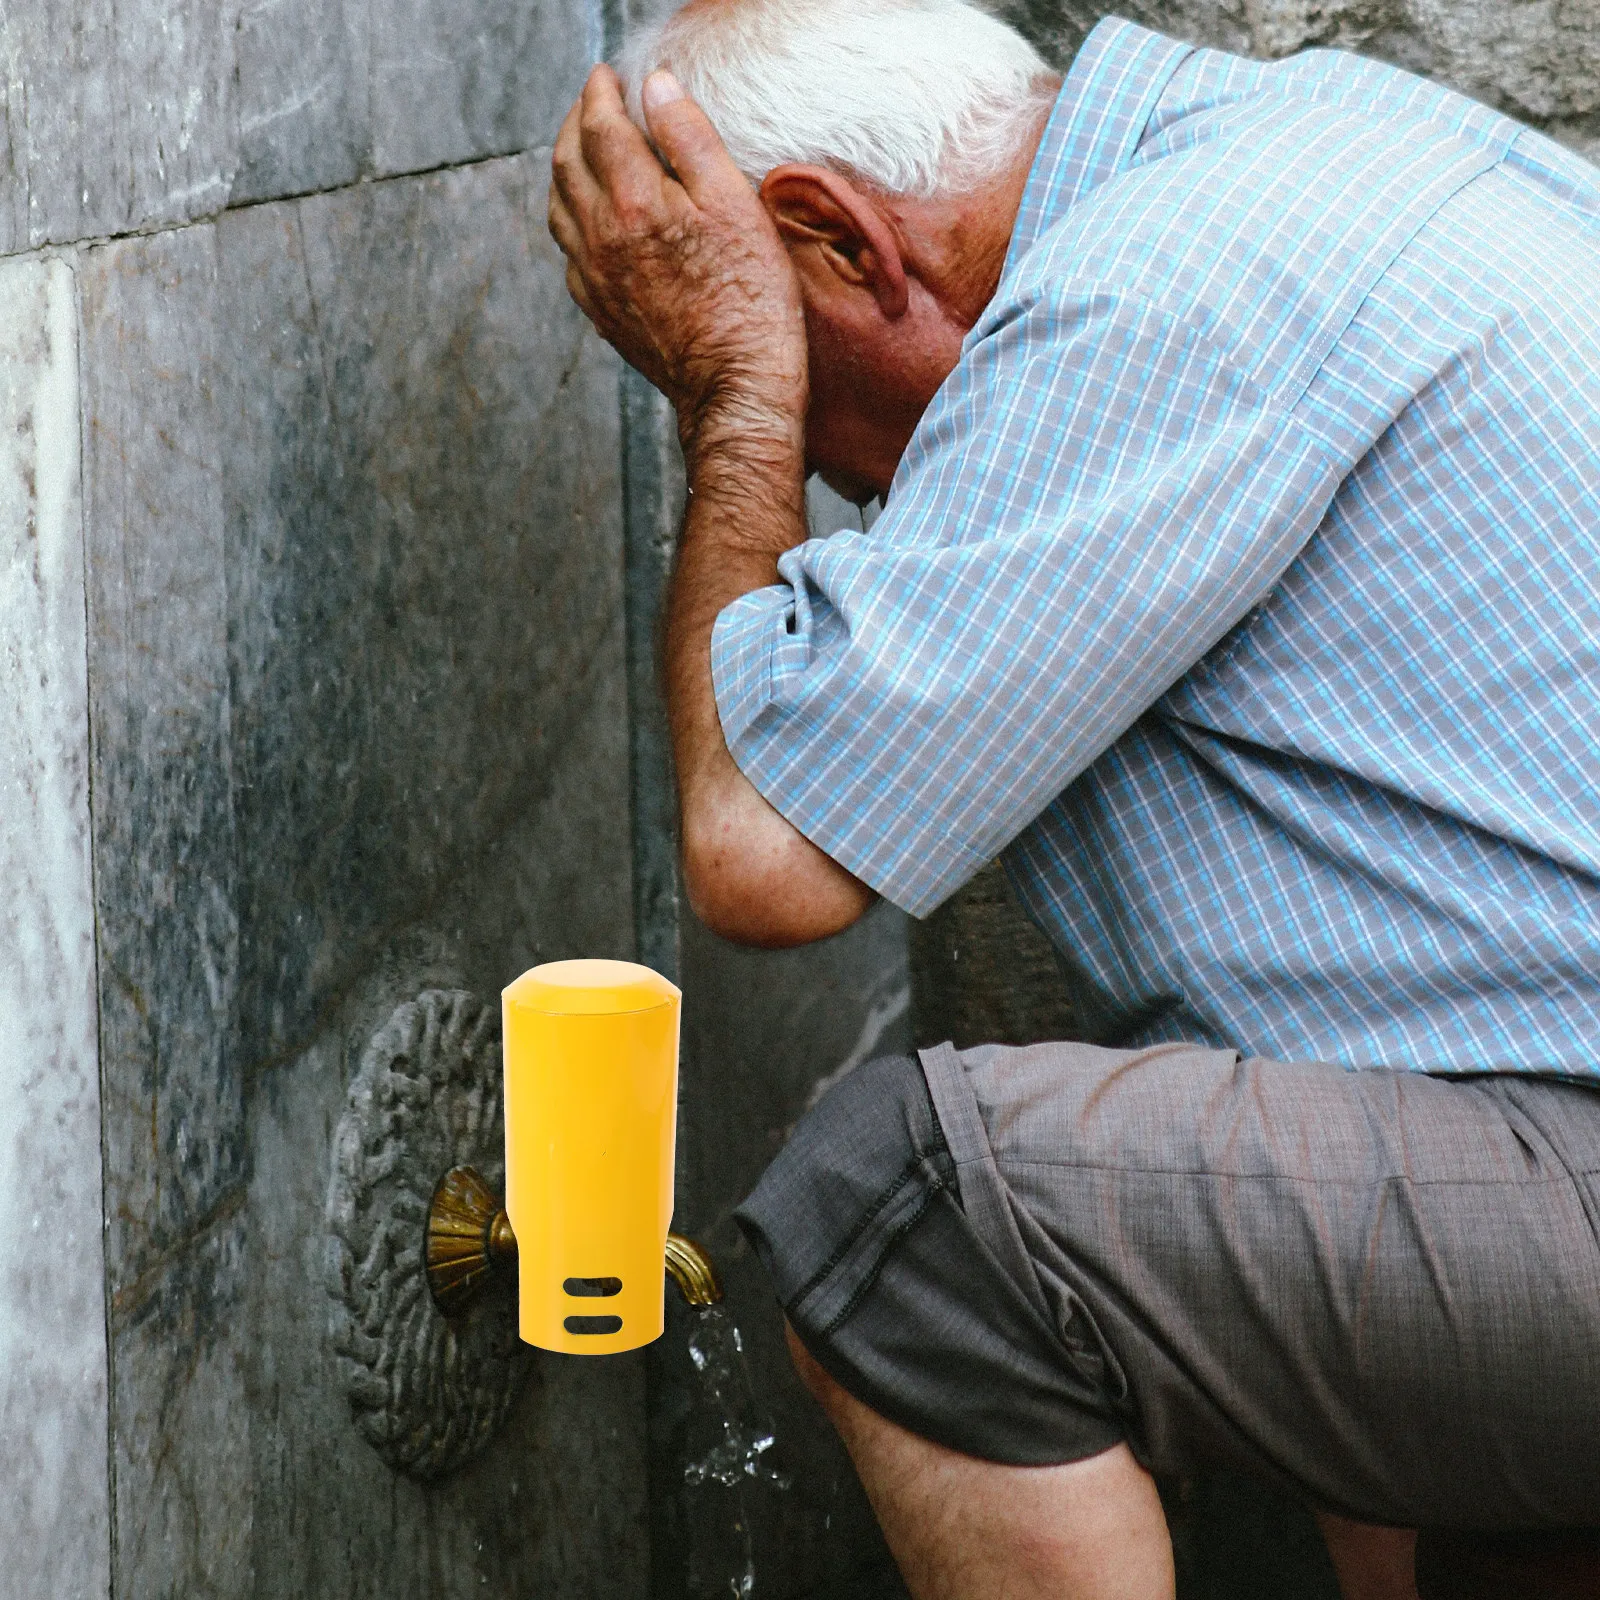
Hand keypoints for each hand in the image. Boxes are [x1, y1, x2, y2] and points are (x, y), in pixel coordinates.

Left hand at [548, 66, 807, 463]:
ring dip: (565, 168)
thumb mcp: (736, 206)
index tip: (609, 76)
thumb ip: (691, 139)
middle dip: (575, 121)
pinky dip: (571, 219)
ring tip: (583, 150)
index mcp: (634, 202)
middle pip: (566, 161)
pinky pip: (569, 253)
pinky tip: (591, 219)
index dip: (601, 92)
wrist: (736, 389)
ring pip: (558, 207)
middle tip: (593, 102)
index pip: (600, 126)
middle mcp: (599, 238)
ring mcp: (594, 279)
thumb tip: (656, 86)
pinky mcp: (601, 312)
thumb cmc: (751, 302)